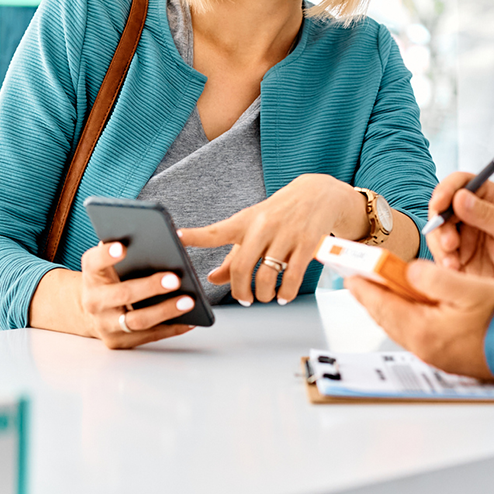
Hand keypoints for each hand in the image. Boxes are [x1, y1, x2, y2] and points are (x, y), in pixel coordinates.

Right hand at [79, 241, 195, 348]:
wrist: (92, 310)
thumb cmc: (111, 278)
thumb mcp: (112, 262)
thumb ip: (129, 248)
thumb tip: (168, 237)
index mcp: (92, 274)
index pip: (94, 262)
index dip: (107, 254)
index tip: (123, 247)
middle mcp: (94, 300)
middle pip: (122, 295)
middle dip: (150, 287)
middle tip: (175, 279)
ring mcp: (105, 324)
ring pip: (137, 321)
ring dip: (165, 311)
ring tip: (189, 301)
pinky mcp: (118, 341)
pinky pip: (148, 336)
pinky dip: (171, 328)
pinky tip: (190, 320)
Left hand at [178, 174, 363, 305]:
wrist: (318, 194)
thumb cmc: (279, 213)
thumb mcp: (254, 227)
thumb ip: (233, 256)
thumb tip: (212, 279)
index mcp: (245, 222)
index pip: (216, 231)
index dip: (194, 236)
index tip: (176, 236)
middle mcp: (263, 227)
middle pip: (242, 268)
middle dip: (241, 292)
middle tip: (245, 300)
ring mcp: (286, 235)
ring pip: (267, 277)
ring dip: (264, 295)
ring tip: (266, 296)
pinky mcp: (307, 244)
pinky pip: (292, 278)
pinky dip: (285, 293)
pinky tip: (283, 295)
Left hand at [346, 261, 493, 380]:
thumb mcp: (467, 288)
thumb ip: (433, 278)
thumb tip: (409, 270)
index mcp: (424, 330)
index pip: (382, 304)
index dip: (364, 286)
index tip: (350, 274)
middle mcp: (424, 347)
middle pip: (387, 317)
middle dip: (372, 296)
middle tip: (359, 279)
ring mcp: (434, 354)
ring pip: (400, 325)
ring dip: (389, 305)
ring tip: (383, 286)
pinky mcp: (446, 356)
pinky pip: (416, 332)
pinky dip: (407, 315)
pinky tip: (412, 304)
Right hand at [426, 173, 493, 291]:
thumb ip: (488, 214)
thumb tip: (461, 197)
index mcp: (490, 198)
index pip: (461, 183)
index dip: (446, 190)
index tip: (439, 204)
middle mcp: (473, 213)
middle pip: (442, 207)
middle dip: (440, 224)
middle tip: (449, 243)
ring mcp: (463, 235)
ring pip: (437, 232)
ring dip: (439, 246)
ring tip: (453, 263)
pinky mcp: (458, 256)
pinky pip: (440, 254)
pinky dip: (442, 262)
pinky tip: (455, 270)